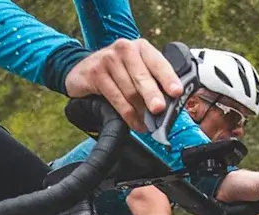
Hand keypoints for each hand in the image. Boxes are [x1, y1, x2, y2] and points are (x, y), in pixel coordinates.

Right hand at [64, 38, 182, 132]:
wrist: (82, 70)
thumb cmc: (115, 72)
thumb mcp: (134, 69)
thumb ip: (151, 81)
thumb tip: (169, 105)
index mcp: (141, 47)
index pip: (158, 62)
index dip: (168, 78)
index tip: (176, 92)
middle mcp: (125, 49)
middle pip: (142, 76)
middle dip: (152, 95)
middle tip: (159, 109)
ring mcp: (109, 59)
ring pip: (129, 90)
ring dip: (140, 112)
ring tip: (148, 125)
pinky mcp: (96, 73)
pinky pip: (115, 98)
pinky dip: (127, 114)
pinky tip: (135, 123)